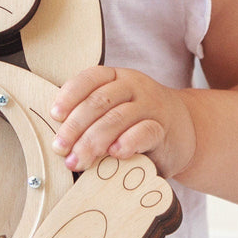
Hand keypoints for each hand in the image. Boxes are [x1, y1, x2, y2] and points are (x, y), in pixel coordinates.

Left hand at [49, 66, 195, 177]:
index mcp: (115, 77)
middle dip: (75, 127)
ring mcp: (150, 106)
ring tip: (79, 160)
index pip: (89, 78)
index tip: (55, 116)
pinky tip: (114, 154)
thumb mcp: (114, 108)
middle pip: (99, 102)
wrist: (183, 129)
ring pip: (117, 118)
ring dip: (93, 141)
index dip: (69, 96)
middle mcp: (133, 86)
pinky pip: (144, 131)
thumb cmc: (136, 121)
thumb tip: (59, 138)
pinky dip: (127, 142)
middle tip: (61, 150)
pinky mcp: (163, 129)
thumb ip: (90, 115)